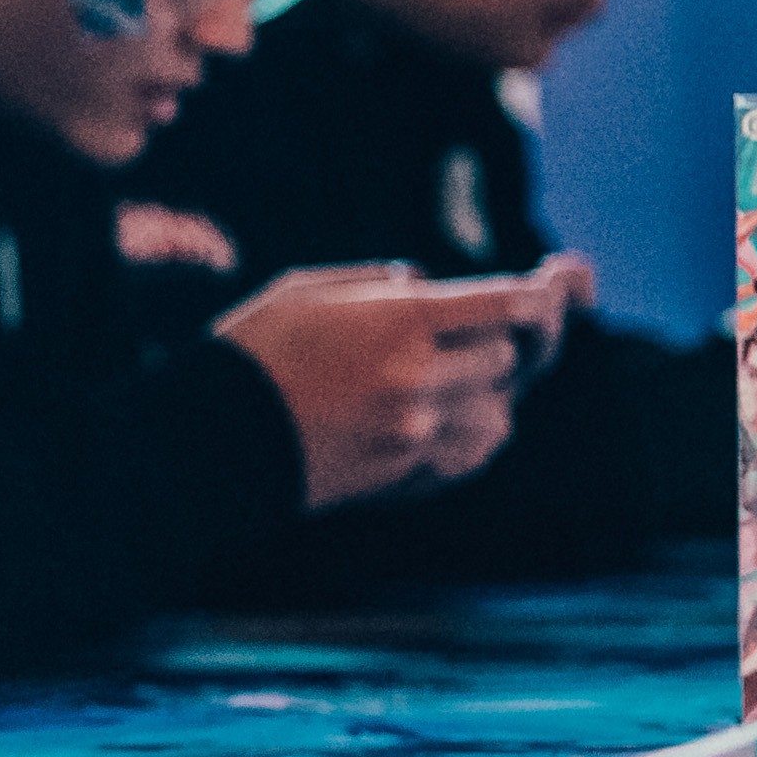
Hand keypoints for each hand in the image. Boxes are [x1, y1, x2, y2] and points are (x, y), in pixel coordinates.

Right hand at [215, 265, 548, 508]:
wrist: (213, 440)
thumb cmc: (251, 352)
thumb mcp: (306, 289)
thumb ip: (375, 282)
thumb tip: (420, 284)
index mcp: (401, 321)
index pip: (505, 304)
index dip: (537, 296)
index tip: (543, 290)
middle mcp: (421, 377)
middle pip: (505, 357)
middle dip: (493, 342)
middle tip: (474, 333)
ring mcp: (416, 432)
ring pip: (498, 413)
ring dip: (487, 393)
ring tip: (456, 380)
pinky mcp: (405, 475)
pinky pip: (469, 457)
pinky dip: (471, 435)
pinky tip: (446, 420)